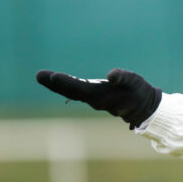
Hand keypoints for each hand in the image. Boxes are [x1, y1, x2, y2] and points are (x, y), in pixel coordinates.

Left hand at [36, 68, 161, 129]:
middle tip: (39, 75)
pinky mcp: (95, 97)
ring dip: (57, 85)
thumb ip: (124, 77)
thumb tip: (111, 74)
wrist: (143, 107)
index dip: (66, 82)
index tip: (52, 76)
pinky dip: (65, 85)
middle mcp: (94, 99)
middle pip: (71, 91)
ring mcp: (93, 99)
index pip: (80, 88)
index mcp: (101, 95)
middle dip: (55, 84)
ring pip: (72, 92)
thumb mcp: (135, 82)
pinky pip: (76, 91)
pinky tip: (56, 81)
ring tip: (43, 77)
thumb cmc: (139, 92)